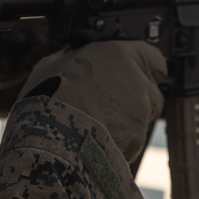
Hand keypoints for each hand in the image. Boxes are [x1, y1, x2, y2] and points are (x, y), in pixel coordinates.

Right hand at [19, 40, 167, 163]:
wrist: (47, 134)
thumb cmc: (46, 97)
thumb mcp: (56, 63)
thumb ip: (78, 59)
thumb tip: (79, 59)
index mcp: (119, 55)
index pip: (153, 57)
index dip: (146, 68)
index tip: (143, 75)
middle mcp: (136, 80)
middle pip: (151, 91)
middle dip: (135, 100)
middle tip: (109, 106)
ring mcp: (140, 112)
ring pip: (143, 118)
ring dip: (127, 123)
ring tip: (97, 126)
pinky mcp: (137, 138)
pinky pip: (133, 141)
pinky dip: (120, 144)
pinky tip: (97, 141)